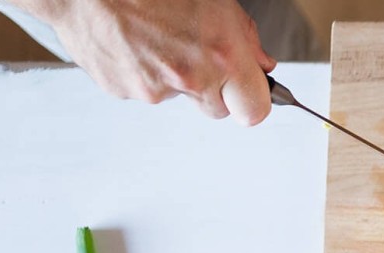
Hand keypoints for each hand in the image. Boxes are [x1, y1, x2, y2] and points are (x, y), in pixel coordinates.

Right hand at [14, 0, 275, 124]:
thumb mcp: (215, 0)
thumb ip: (244, 38)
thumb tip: (261, 63)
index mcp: (221, 55)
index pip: (254, 111)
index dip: (251, 100)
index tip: (247, 90)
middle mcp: (189, 78)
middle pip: (216, 110)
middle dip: (213, 88)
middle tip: (197, 53)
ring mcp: (153, 89)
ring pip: (177, 97)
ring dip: (174, 76)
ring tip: (158, 36)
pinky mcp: (122, 91)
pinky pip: (144, 89)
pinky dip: (144, 71)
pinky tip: (136, 41)